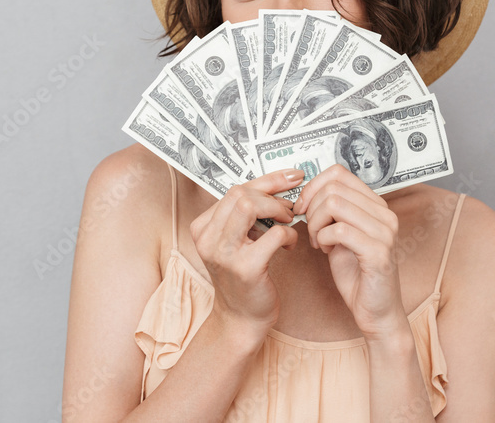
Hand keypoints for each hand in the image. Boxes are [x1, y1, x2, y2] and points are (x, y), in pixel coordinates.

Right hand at [189, 169, 303, 336]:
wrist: (241, 319)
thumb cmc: (244, 277)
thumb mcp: (237, 241)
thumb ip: (247, 216)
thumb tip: (279, 187)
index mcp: (203, 227)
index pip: (234, 189)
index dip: (267, 180)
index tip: (291, 175)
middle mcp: (207, 238)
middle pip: (240, 194)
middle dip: (272, 195)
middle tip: (290, 207)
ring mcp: (223, 253)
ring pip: (249, 207)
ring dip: (277, 210)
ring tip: (289, 221)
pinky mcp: (245, 269)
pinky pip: (273, 235)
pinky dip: (288, 235)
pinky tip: (289, 245)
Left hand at [292, 165, 407, 339]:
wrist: (376, 311)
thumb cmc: (357, 273)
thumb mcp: (340, 233)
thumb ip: (331, 211)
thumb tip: (307, 192)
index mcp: (376, 205)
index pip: (339, 173)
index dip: (312, 186)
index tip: (302, 206)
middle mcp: (385, 214)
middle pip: (333, 187)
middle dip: (311, 207)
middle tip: (309, 229)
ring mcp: (385, 232)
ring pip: (335, 203)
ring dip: (316, 223)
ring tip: (317, 241)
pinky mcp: (379, 252)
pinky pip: (339, 230)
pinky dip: (322, 238)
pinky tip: (324, 250)